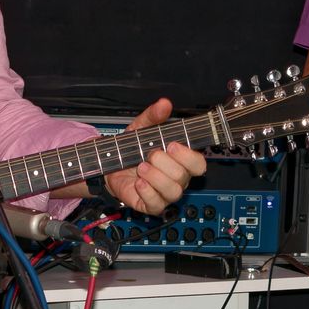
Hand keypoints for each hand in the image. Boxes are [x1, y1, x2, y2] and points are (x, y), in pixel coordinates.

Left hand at [102, 98, 207, 214]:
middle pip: (184, 177)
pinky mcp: (151, 205)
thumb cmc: (131, 148)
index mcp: (180, 161)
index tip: (171, 145)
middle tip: (151, 154)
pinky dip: (147, 192)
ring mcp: (165, 193)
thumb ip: (153, 115)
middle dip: (166, 164)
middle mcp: (177, 178)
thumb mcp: (141, 127)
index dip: (188, 156)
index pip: (199, 164)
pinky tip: (139, 182)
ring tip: (141, 167)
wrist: (110, 165)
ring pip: (173, 191)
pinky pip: (157, 204)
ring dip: (156, 178)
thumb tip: (164, 103)